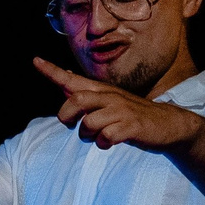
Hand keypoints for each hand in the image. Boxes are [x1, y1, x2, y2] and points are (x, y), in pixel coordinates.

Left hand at [34, 58, 199, 151]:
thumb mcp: (110, 101)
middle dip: (67, 115)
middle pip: (76, 100)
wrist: (169, 124)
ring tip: (98, 137)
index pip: (72, 79)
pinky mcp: (131, 126)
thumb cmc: (134, 114)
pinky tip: (110, 143)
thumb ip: (88, 94)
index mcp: (102, 92)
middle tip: (72, 125)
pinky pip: (106, 136)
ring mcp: (121, 111)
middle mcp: (110, 97)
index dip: (52, 71)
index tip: (35, 60)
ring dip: (88, 135)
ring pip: (89, 122)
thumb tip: (66, 82)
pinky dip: (103, 143)